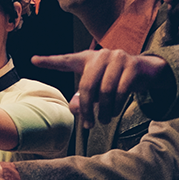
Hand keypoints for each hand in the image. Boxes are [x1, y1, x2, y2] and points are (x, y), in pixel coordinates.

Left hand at [32, 49, 167, 125]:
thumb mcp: (98, 88)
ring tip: (103, 120)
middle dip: (86, 109)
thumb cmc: (115, 80)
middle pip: (87, 86)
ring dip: (103, 111)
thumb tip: (74, 109)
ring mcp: (118, 58)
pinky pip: (121, 91)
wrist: (145, 71)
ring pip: (105, 91)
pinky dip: (116, 106)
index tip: (33, 60)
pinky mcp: (132, 65)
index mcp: (87, 59)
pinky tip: (114, 112)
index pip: (66, 60)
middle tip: (88, 125)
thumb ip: (83, 98)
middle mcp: (101, 55)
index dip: (50, 61)